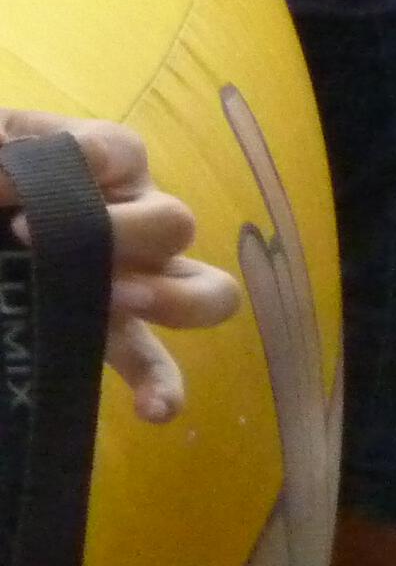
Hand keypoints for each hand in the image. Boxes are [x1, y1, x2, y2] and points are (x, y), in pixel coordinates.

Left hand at [0, 113, 242, 421]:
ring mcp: (128, 278)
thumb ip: (3, 155)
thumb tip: (32, 170)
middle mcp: (132, 219)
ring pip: (204, 289)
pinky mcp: (104, 331)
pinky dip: (163, 386)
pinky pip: (154, 361)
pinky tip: (154, 411)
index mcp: (99, 163)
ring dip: (172, 298)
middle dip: (126, 234)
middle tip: (48, 246)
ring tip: (122, 301)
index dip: (81, 168)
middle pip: (174, 222)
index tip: (10, 194)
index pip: (120, 154)